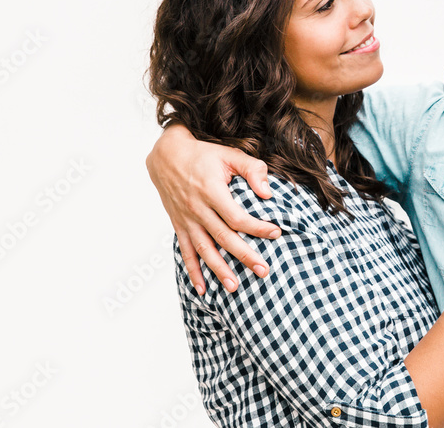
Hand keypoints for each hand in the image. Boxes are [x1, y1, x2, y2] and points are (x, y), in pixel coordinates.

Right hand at [146, 124, 280, 294]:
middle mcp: (197, 208)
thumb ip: (253, 170)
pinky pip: (186, 252)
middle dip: (244, 256)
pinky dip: (193, 272)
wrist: (167, 155)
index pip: (236, 217)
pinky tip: (203, 290)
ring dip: (219, 270)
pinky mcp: (179, 226)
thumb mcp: (230, 154)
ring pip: (204, 250)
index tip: (276, 233)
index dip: (257, 227)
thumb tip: (268, 194)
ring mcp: (186, 219)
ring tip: (234, 287)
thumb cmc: (204, 155)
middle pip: (223, 237)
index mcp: (211, 191)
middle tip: (263, 271)